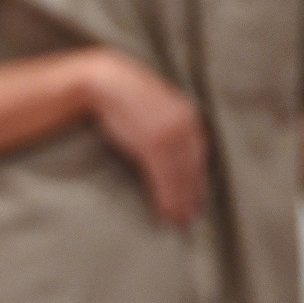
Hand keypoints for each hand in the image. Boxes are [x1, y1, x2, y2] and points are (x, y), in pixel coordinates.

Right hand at [82, 48, 206, 226]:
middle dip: (192, 193)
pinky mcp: (154, 142)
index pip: (198, 154)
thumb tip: (158, 150)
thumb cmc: (121, 96)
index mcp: (187, 116)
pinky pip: (166, 174)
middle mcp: (186, 124)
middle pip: (193, 167)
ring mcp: (171, 133)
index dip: (196, 179)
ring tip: (177, 220)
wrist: (106, 82)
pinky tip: (166, 209)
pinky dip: (167, 194)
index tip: (195, 199)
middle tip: (189, 218)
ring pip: (181, 174)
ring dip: (181, 199)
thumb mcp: (150, 110)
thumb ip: (160, 127)